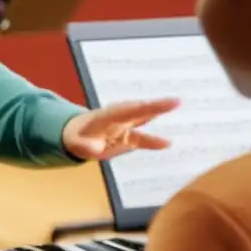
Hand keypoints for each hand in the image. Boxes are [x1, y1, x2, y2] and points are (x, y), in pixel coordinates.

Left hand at [61, 98, 180, 161]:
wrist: (74, 136)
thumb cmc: (75, 137)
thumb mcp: (75, 143)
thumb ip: (84, 146)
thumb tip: (92, 149)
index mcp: (106, 116)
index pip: (128, 110)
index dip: (144, 107)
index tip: (155, 104)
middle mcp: (118, 117)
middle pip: (139, 110)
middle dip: (156, 106)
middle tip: (176, 101)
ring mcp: (123, 125)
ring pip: (143, 118)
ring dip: (158, 112)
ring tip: (176, 105)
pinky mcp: (127, 136)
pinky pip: (142, 138)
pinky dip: (153, 141)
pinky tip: (168, 143)